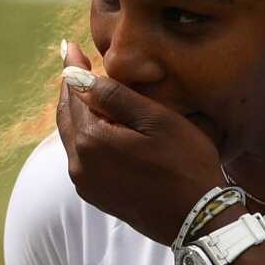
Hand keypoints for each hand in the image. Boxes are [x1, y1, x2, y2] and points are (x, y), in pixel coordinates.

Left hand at [56, 40, 227, 245]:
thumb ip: (112, 96)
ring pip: (72, 136)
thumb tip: (73, 76)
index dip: (72, 69)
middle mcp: (79, 164)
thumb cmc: (185, 163)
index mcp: (91, 140)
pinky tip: (96, 124)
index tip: (68, 46)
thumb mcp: (156, 120)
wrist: (197, 219)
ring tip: (84, 89)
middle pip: (67, 115)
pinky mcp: (95, 195)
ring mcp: (85, 183)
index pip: (73, 94)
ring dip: (77, 111)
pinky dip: (84, 134)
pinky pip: (80, 156)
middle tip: (74, 62)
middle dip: (71, 88)